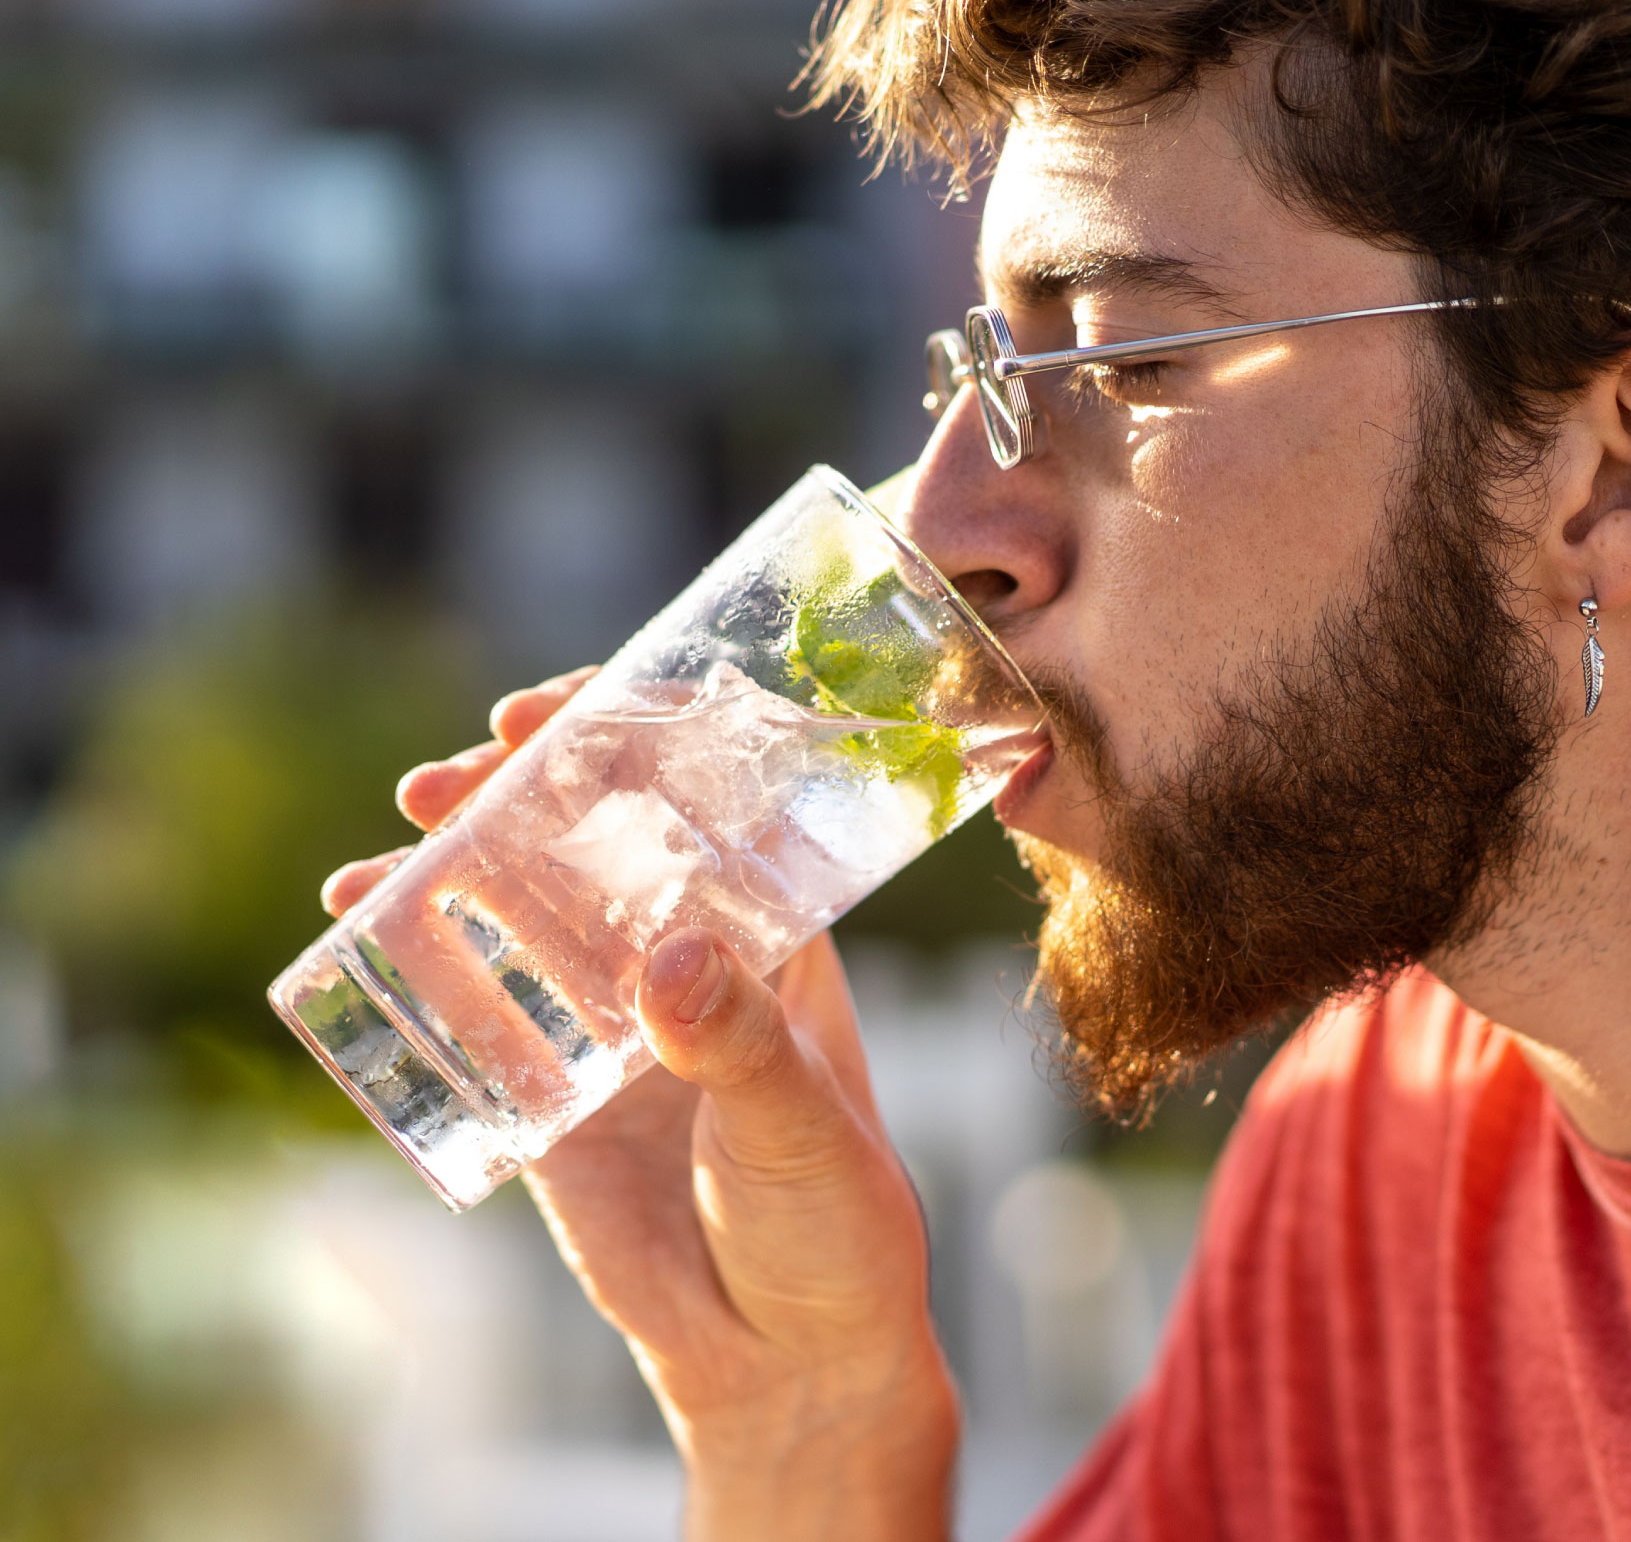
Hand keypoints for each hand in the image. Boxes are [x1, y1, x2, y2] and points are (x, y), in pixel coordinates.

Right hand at [323, 669, 956, 1541]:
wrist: (782, 1353)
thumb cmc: (835, 1223)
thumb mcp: (802, 1128)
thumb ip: (741, 1049)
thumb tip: (671, 961)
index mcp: (773, 934)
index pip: (703, 796)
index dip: (631, 732)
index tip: (557, 714)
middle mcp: (686, 955)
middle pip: (592, 834)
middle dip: (516, 791)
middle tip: (450, 779)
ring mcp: (608, 1017)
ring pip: (518, 908)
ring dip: (449, 866)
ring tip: (383, 854)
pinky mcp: (546, 1090)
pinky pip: (470, 1008)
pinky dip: (413, 962)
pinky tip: (358, 929)